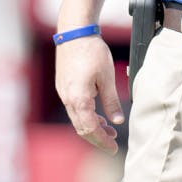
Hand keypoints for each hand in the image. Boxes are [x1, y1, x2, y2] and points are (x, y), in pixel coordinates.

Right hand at [55, 35, 124, 154]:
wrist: (74, 33)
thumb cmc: (92, 52)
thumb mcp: (107, 76)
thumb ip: (111, 101)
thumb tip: (117, 121)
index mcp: (78, 99)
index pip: (90, 129)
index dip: (102, 140)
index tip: (114, 148)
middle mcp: (67, 99)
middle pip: (81, 128)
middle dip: (97, 138)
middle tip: (112, 144)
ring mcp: (63, 93)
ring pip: (77, 119)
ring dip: (92, 126)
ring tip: (109, 129)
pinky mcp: (64, 87)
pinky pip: (74, 108)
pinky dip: (86, 115)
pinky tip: (97, 114)